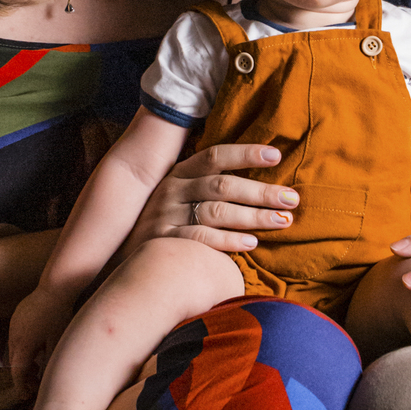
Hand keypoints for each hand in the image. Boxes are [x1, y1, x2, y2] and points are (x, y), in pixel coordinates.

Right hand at [8, 288, 70, 392]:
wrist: (55, 286)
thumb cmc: (60, 314)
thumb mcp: (57, 342)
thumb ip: (49, 362)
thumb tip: (46, 379)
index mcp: (24, 345)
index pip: (18, 373)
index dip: (21, 387)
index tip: (25, 397)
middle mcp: (14, 336)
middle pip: (14, 363)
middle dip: (22, 376)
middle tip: (33, 386)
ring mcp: (13, 325)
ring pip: (13, 350)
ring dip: (22, 361)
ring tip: (36, 367)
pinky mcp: (16, 316)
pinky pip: (16, 338)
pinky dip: (23, 348)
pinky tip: (36, 347)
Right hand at [120, 141, 300, 257]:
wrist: (119, 255)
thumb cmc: (163, 224)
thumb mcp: (178, 196)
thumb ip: (207, 185)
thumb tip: (255, 182)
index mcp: (178, 174)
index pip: (215, 156)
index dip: (246, 154)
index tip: (276, 155)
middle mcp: (171, 191)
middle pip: (222, 186)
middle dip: (261, 192)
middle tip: (291, 198)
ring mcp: (165, 217)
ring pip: (216, 212)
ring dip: (253, 216)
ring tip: (282, 221)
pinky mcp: (162, 243)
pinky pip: (201, 240)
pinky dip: (229, 240)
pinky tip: (253, 242)